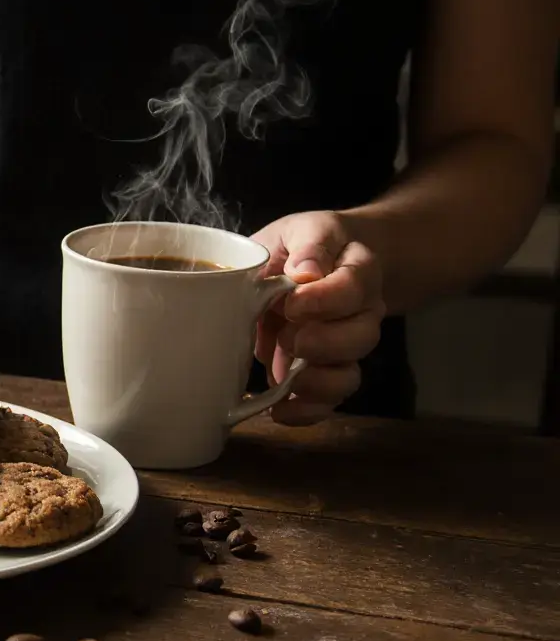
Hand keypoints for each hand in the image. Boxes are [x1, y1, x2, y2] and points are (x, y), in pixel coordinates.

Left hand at [249, 211, 386, 425]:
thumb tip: (304, 272)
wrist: (317, 266)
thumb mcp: (303, 229)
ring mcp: (347, 346)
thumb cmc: (305, 246)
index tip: (291, 303)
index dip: (324, 301)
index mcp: (357, 270)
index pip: (353, 287)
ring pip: (350, 375)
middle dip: (322, 344)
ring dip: (316, 382)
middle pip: (361, 338)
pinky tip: (279, 408)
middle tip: (287, 336)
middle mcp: (362, 312)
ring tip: (283, 377)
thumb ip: (307, 245)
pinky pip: (330, 400)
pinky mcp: (328, 371)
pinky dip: (305, 411)